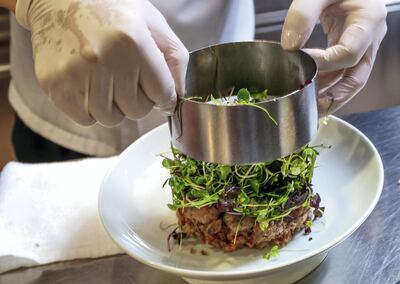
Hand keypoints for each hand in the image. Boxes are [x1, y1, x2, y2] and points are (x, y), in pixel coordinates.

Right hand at [16, 0, 188, 125]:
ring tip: (106, 77)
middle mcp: (104, 60)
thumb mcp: (152, 22)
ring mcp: (76, 75)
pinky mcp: (55, 87)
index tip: (158, 90)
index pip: (162, 94)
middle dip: (138, 98)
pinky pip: (87, 119)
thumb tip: (177, 99)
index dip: (164, 94)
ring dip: (114, 105)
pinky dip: (92, 109)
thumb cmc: (111, 9)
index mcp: (134, 42)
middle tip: (127, 75)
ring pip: (112, 118)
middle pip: (138, 110)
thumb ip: (174, 60)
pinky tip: (89, 84)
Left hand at [281, 0, 386, 115]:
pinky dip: (326, 84)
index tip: (300, 63)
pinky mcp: (350, 48)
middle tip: (308, 108)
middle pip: (356, 78)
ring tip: (306, 107)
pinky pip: (342, 72)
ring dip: (328, 95)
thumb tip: (289, 46)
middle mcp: (371, 37)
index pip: (348, 54)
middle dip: (332, 96)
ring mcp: (363, 45)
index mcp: (368, 20)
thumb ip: (302, 15)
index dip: (324, 64)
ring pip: (350, 80)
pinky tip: (309, 90)